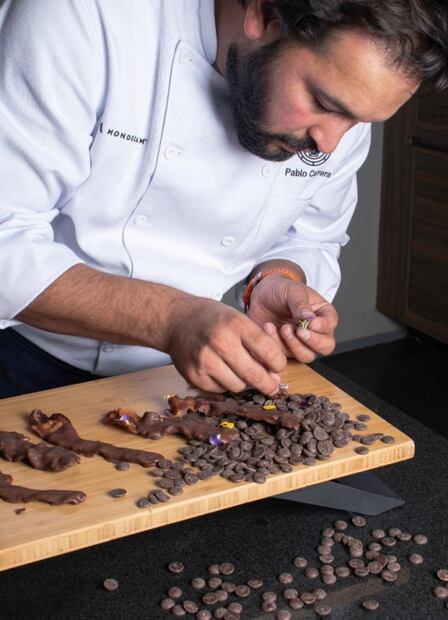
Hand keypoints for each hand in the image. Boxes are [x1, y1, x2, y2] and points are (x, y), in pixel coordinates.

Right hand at [165, 296, 286, 393]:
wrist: (176, 320)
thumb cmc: (212, 319)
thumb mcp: (239, 319)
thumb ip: (258, 343)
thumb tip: (274, 375)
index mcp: (236, 324)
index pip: (269, 352)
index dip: (278, 364)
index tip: (277, 366)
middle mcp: (220, 342)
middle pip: (255, 374)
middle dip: (268, 383)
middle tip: (271, 385)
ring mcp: (205, 360)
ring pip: (239, 386)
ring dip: (244, 383)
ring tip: (241, 372)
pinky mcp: (194, 376)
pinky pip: (221, 390)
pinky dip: (225, 384)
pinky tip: (222, 372)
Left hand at [247, 275, 337, 361]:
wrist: (260, 296)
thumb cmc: (281, 290)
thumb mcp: (292, 291)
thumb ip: (301, 304)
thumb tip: (309, 318)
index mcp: (322, 314)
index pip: (331, 324)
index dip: (323, 326)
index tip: (312, 323)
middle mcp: (316, 331)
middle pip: (325, 346)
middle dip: (314, 342)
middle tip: (300, 332)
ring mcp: (301, 342)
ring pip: (307, 355)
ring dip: (295, 345)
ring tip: (283, 328)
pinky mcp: (285, 349)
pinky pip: (284, 354)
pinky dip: (276, 344)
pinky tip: (269, 328)